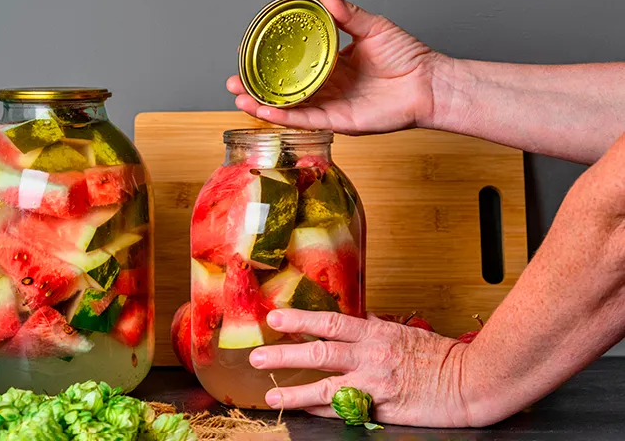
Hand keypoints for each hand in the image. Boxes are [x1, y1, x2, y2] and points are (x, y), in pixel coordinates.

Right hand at [227, 0, 448, 134]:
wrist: (429, 82)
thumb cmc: (408, 56)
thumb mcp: (371, 27)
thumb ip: (345, 13)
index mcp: (333, 64)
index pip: (294, 64)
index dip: (270, 61)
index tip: (248, 54)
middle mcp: (329, 87)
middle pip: (285, 89)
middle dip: (257, 87)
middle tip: (234, 81)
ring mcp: (332, 106)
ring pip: (290, 107)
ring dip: (262, 104)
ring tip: (239, 97)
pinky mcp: (339, 122)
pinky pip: (307, 120)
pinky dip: (285, 117)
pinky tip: (265, 111)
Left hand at [249, 309, 473, 427]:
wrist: (471, 381)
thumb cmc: (441, 357)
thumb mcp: (406, 332)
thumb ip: (378, 326)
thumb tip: (360, 317)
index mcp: (376, 332)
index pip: (330, 322)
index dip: (300, 319)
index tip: (275, 317)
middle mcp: (371, 353)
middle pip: (319, 351)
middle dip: (284, 353)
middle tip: (256, 356)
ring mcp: (375, 381)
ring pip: (325, 385)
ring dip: (294, 390)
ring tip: (271, 393)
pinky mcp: (382, 406)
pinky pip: (346, 409)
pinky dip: (322, 410)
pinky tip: (304, 411)